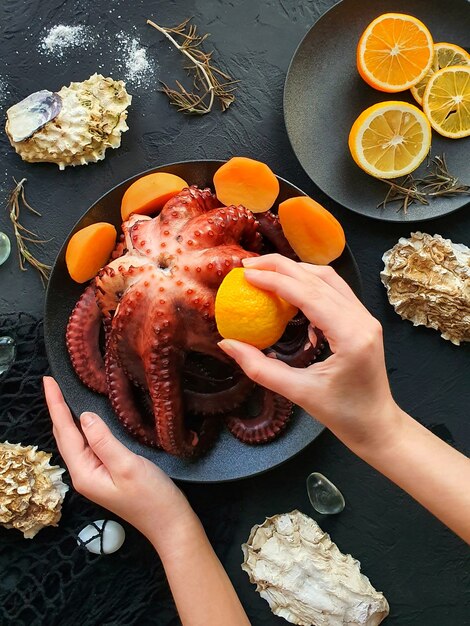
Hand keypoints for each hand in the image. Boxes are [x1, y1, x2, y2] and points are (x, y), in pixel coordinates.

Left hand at [43, 377, 194, 545]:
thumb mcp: (127, 465)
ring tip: (62, 396)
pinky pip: (88, 446)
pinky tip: (86, 420)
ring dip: (68, 418)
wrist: (169, 522)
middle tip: (52, 383)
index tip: (48, 382)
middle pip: (64, 436)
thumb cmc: (151, 497)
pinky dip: (83, 428)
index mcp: (83, 473)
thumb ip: (103, 441)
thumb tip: (84, 416)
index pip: (64, 432)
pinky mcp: (106, 473)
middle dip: (57, 409)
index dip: (55, 405)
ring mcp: (94, 474)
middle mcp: (83, 474)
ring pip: (75, 441)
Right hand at [218, 254, 403, 453]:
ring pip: (328, 279)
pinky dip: (309, 284)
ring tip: (265, 271)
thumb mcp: (298, 393)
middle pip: (319, 277)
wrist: (377, 426)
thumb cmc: (342, 415)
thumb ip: (260, 368)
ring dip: (295, 270)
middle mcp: (362, 319)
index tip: (245, 274)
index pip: (308, 294)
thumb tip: (228, 343)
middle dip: (281, 266)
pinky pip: (334, 291)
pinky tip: (288, 291)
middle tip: (248, 264)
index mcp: (350, 336)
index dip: (274, 280)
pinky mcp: (363, 320)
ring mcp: (365, 317)